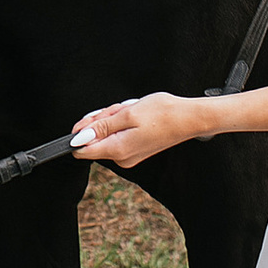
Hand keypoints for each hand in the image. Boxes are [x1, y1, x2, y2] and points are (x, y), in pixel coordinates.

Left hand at [72, 92, 204, 168]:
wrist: (189, 118)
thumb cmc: (162, 113)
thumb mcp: (127, 114)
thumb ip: (101, 127)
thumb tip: (79, 138)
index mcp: (117, 150)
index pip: (82, 151)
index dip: (80, 133)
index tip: (91, 119)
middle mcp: (121, 158)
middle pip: (95, 139)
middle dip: (102, 120)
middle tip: (120, 109)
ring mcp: (129, 156)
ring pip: (108, 134)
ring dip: (114, 119)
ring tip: (132, 110)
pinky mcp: (135, 150)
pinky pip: (119, 135)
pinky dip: (123, 123)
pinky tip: (136, 115)